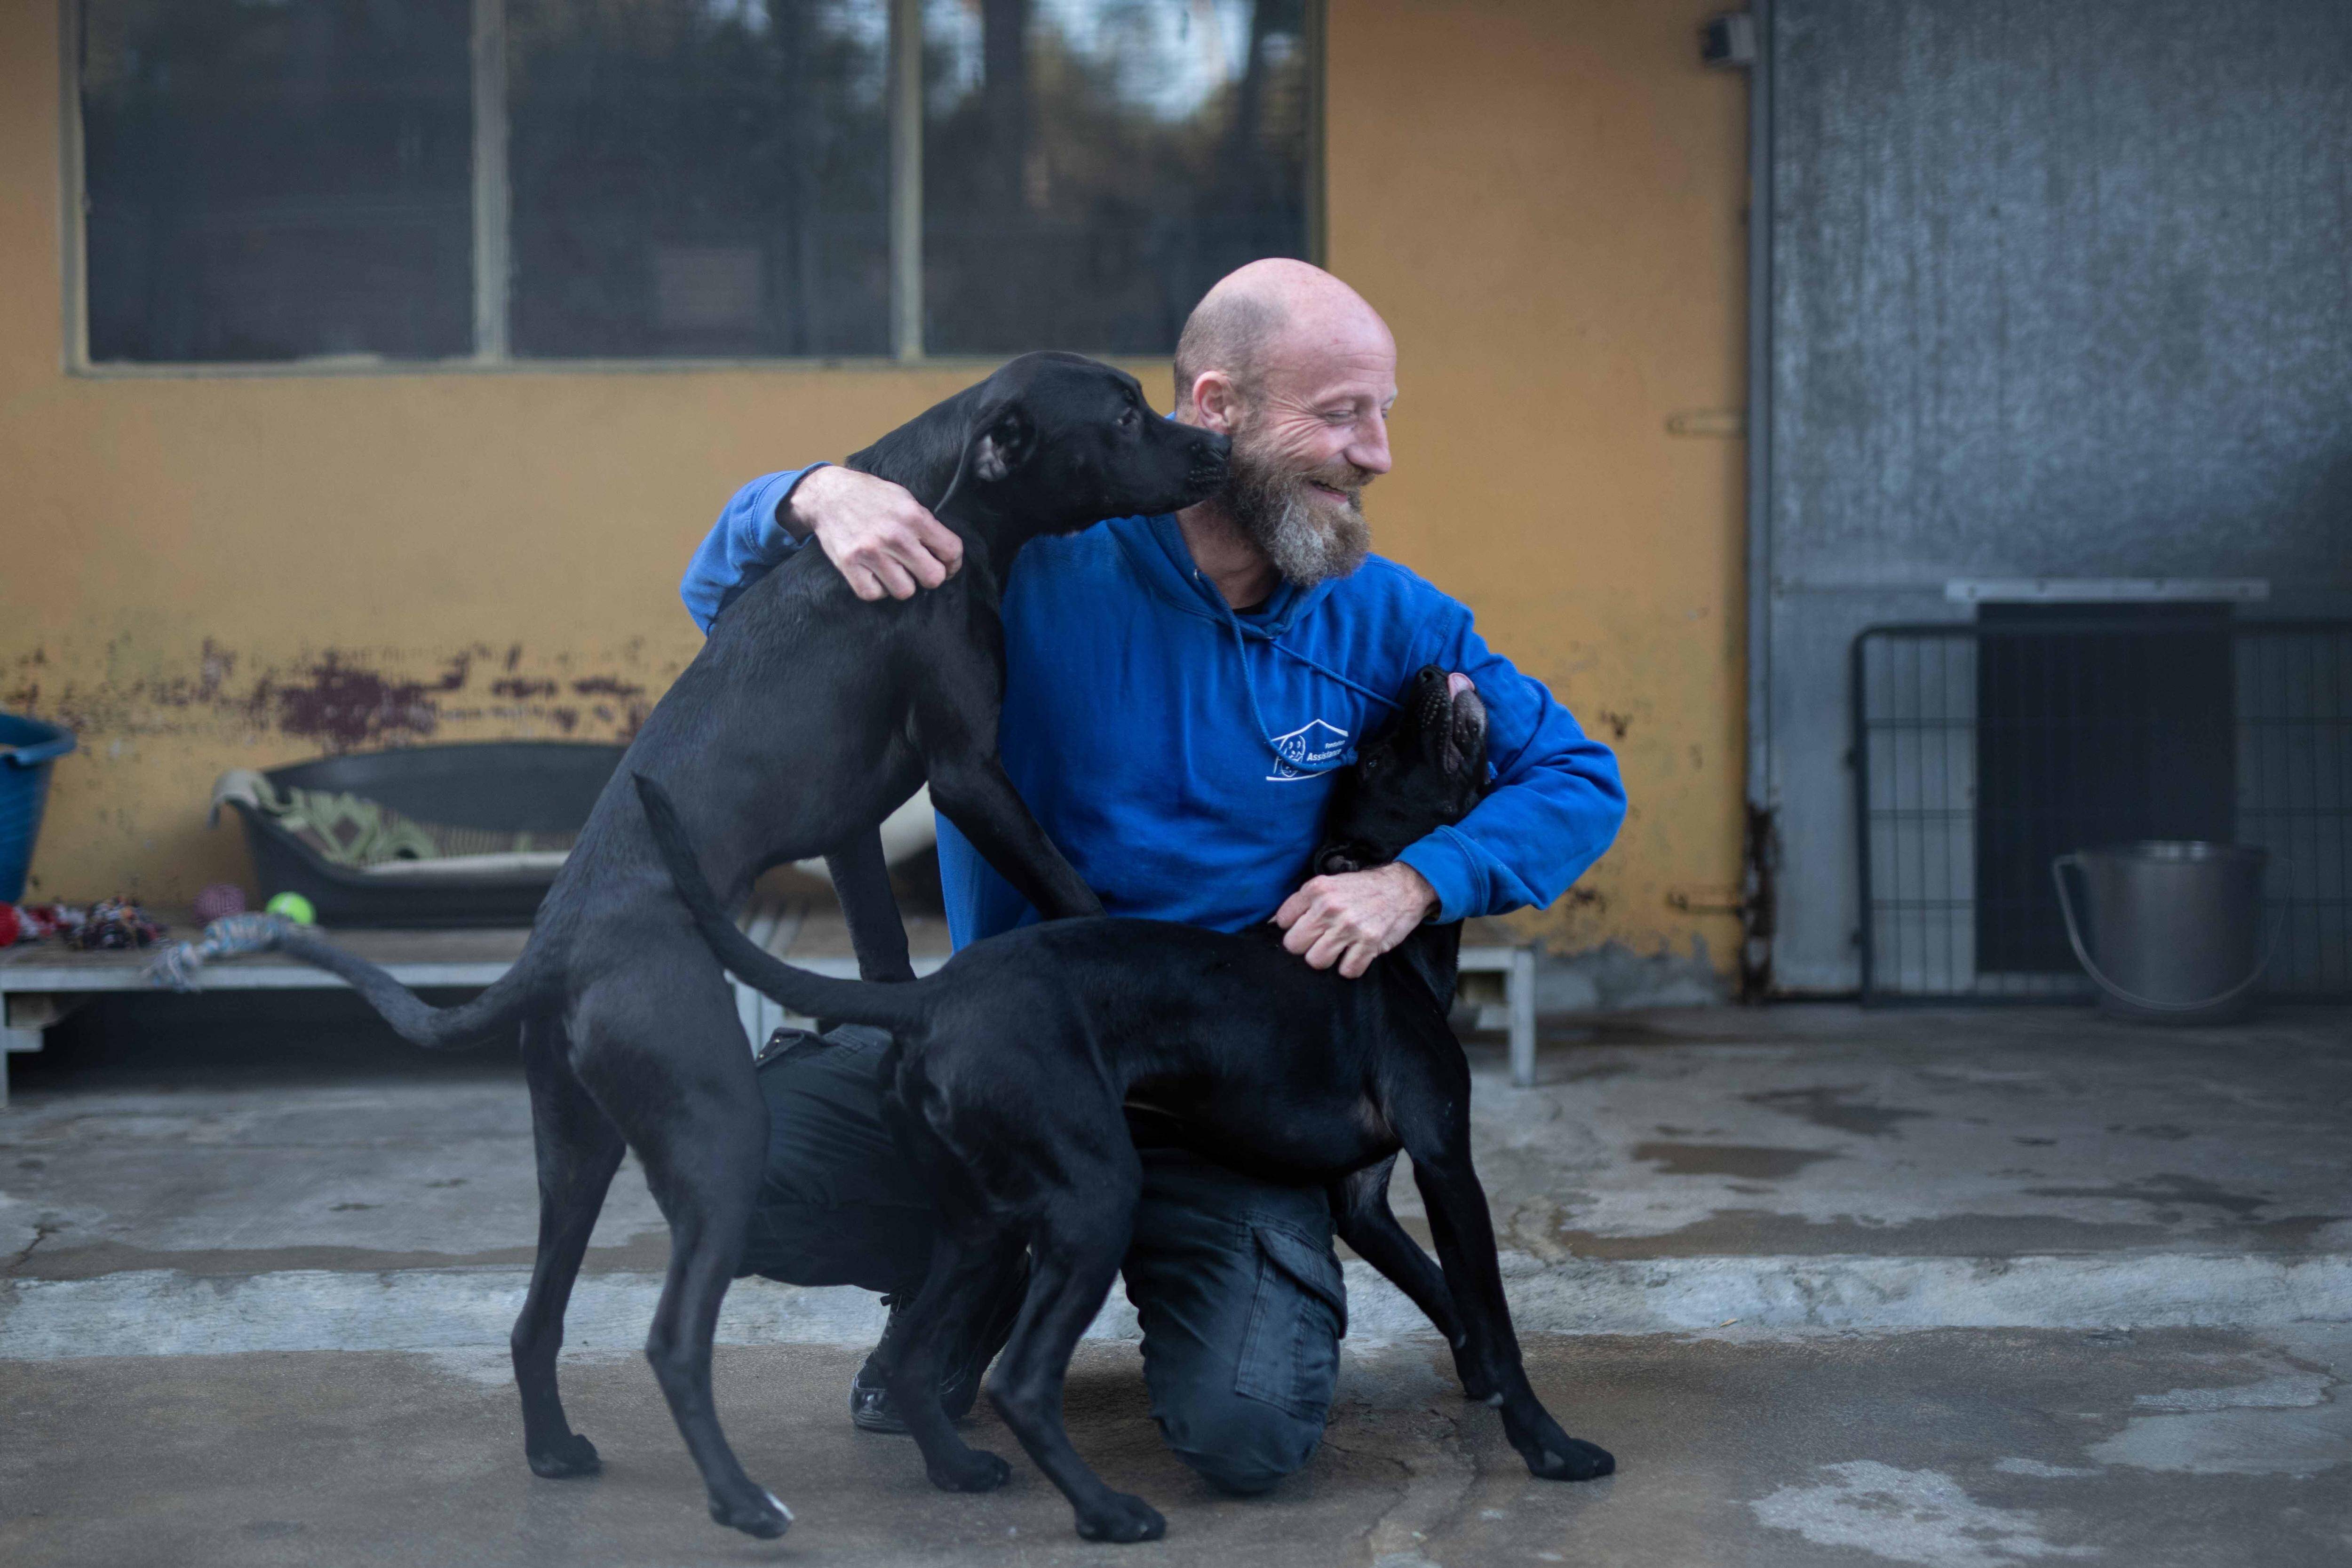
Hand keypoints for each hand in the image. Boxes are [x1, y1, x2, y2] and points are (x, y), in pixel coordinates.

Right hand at [785, 465, 964, 601]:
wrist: (827, 495)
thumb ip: (926, 524)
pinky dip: (877, 589)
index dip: (953, 563)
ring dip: (903, 583)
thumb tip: (945, 553)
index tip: (947, 565)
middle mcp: (895, 536)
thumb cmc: (870, 496)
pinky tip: (875, 574)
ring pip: (905, 591)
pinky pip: (874, 595)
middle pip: (933, 577)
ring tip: (894, 569)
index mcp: (914, 516)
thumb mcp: (904, 498)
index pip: (951, 551)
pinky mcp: (849, 565)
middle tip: (920, 569)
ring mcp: (870, 552)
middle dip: (930, 575)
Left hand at [1273, 862, 1437, 978]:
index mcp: (1317, 889)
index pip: (1283, 921)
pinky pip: (1347, 971)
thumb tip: (1274, 924)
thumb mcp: (1329, 883)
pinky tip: (1356, 954)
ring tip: (1338, 949)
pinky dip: (1351, 967)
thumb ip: (1304, 901)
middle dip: (1305, 947)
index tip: (1307, 927)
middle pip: (1294, 945)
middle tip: (1320, 941)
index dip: (1293, 927)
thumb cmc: (1363, 889)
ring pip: (1316, 961)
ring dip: (1326, 959)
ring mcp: (1349, 927)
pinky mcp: (1369, 943)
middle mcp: (1330, 907)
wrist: (1403, 887)